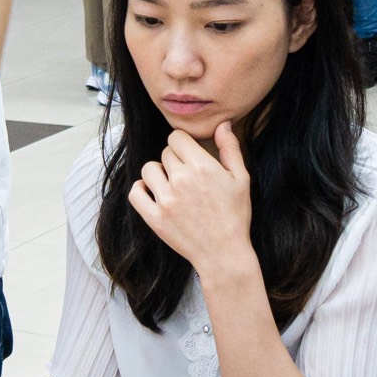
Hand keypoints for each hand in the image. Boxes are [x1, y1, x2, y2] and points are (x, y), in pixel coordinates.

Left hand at [127, 123, 252, 275]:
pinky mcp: (154, 217)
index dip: (183, 145)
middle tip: (187, 177)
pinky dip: (142, 189)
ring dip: (158, 174)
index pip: (176, 137)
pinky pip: (136, 192)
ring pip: (149, 169)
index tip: (190, 156)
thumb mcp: (241, 178)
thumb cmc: (235, 215)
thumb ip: (230, 148)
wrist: (224, 253)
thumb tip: (222, 124)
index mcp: (202, 166)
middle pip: (165, 153)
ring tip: (171, 185)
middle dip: (175, 160)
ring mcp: (165, 199)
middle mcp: (181, 179)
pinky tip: (154, 193)